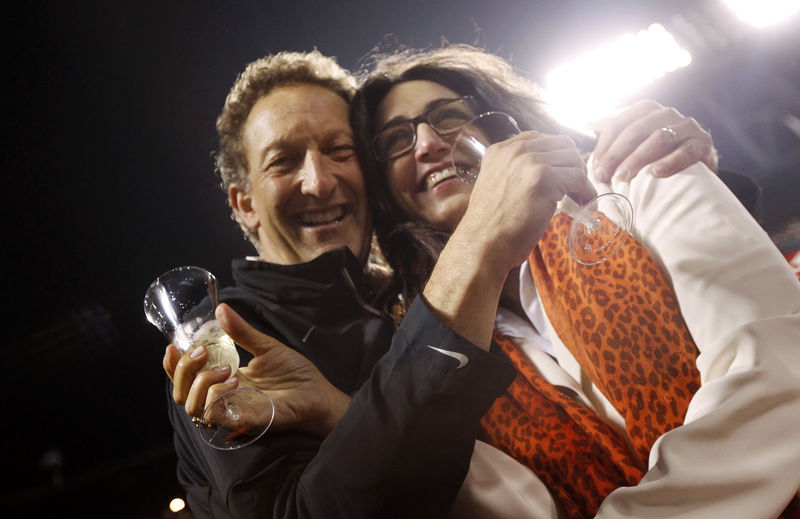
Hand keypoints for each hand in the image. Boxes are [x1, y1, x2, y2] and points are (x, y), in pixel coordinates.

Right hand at [163, 303, 350, 437]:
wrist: (319, 394)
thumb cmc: (295, 375)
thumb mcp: (266, 346)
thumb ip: (242, 332)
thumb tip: (221, 309)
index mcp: (223, 380)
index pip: (185, 379)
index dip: (172, 365)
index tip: (173, 346)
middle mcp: (222, 398)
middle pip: (181, 393)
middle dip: (182, 370)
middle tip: (202, 352)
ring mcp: (231, 411)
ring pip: (192, 407)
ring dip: (200, 383)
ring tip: (226, 369)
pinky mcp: (244, 421)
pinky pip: (215, 415)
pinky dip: (215, 397)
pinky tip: (234, 382)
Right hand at [463, 131, 595, 269]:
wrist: (483, 245)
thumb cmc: (490, 226)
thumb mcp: (495, 187)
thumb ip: (514, 173)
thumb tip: (544, 173)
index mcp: (500, 151)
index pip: (539, 139)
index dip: (556, 156)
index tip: (561, 174)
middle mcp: (514, 151)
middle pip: (561, 144)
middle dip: (573, 164)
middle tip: (575, 186)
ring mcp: (529, 162)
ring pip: (573, 159)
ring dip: (581, 178)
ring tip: (580, 198)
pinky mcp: (544, 178)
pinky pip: (578, 178)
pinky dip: (586, 192)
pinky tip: (584, 204)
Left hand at [591, 99, 717, 181]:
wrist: (698, 165)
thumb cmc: (660, 153)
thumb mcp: (638, 140)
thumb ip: (619, 131)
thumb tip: (596, 125)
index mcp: (647, 110)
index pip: (620, 123)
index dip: (605, 146)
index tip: (595, 168)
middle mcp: (667, 113)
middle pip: (637, 130)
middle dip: (616, 154)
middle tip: (603, 175)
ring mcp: (687, 127)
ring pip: (660, 138)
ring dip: (638, 158)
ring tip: (623, 176)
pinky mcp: (703, 143)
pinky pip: (687, 151)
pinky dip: (671, 162)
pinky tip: (656, 173)